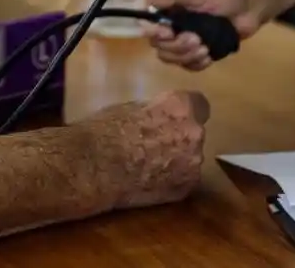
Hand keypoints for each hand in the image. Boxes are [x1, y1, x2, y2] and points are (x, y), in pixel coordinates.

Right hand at [77, 90, 208, 208]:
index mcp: (180, 107)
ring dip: (176, 160)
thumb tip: (159, 116)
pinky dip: (170, 180)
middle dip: (180, 138)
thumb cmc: (105, 132)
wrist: (95, 169)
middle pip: (195, 133)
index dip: (186, 112)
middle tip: (154, 144)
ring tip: (148, 166)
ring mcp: (193, 164)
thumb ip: (155, 111)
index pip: (200, 104)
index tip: (174, 118)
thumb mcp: (130, 108)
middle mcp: (194, 134)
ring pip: (190, 159)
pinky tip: (148, 181)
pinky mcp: (185, 189)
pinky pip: (183, 180)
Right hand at [142, 0, 266, 70]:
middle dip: (176, 45)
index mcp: (167, 4)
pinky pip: (187, 65)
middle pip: (157, 43)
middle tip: (196, 39)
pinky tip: (208, 56)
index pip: (144, 20)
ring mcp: (183, 37)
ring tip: (205, 47)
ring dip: (186, 56)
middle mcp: (170, 21)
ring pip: (170, 56)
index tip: (167, 32)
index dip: (151, 30)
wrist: (253, 3)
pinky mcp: (197, 50)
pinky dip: (196, 63)